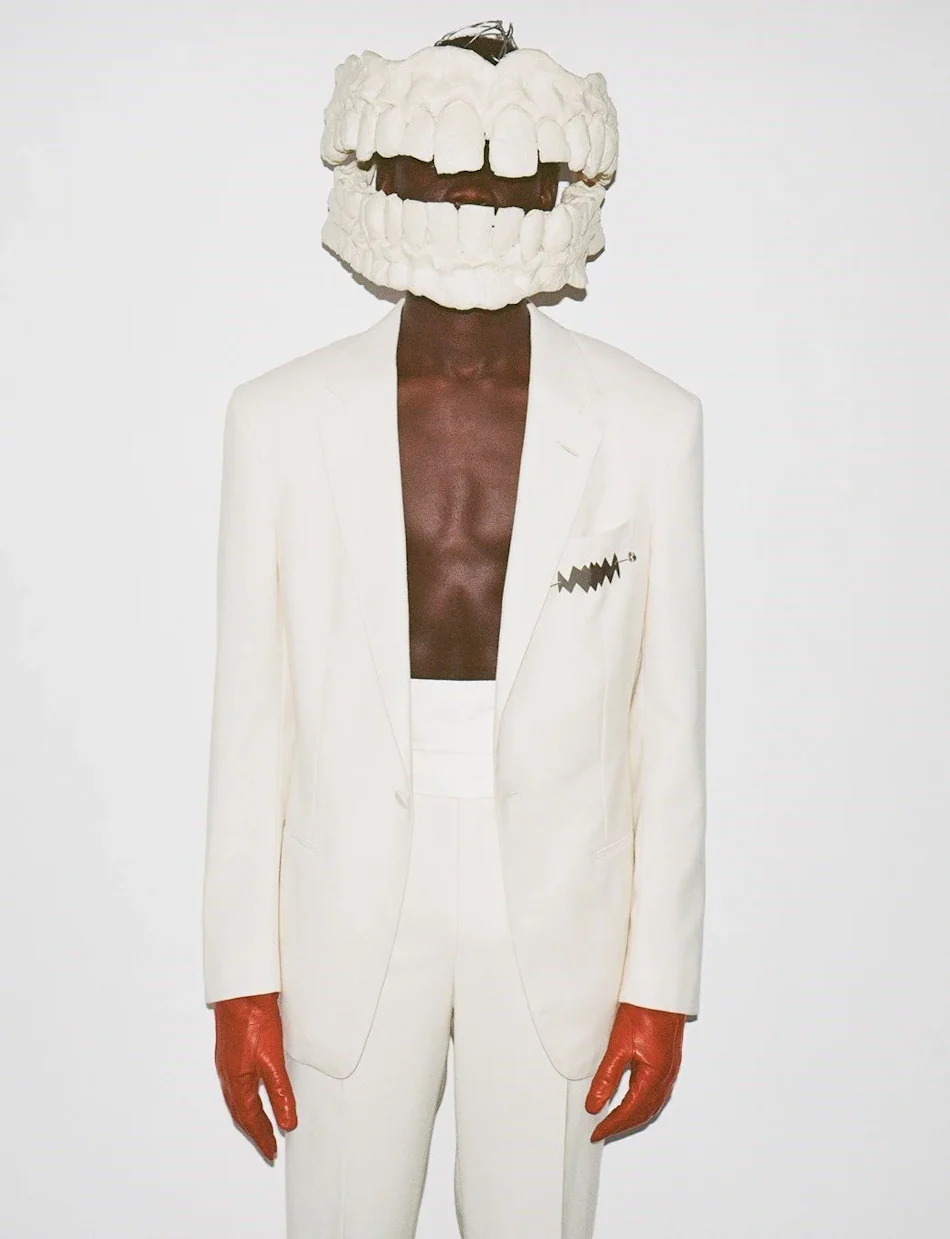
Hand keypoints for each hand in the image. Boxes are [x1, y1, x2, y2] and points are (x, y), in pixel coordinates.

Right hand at [213, 992, 297, 1160]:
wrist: (241, 990)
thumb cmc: (254, 1020)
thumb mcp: (273, 1060)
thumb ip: (281, 1093)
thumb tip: (288, 1123)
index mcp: (237, 1083)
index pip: (251, 1120)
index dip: (263, 1137)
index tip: (272, 1152)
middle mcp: (228, 1076)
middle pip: (241, 1113)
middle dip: (255, 1131)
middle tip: (267, 1146)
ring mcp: (228, 1063)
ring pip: (237, 1099)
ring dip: (249, 1116)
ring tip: (262, 1126)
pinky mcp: (232, 1051)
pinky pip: (237, 1085)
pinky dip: (246, 1098)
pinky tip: (253, 1091)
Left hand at [586, 1002, 685, 1141]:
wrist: (662, 993)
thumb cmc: (644, 1012)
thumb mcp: (618, 1046)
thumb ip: (606, 1078)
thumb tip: (594, 1104)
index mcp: (654, 1077)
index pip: (629, 1112)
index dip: (611, 1125)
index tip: (595, 1133)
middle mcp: (666, 1078)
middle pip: (643, 1114)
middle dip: (622, 1125)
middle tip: (601, 1131)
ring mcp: (669, 1072)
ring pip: (651, 1106)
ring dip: (633, 1117)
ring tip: (613, 1121)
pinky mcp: (669, 1064)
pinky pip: (656, 1094)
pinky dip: (642, 1104)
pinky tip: (632, 1102)